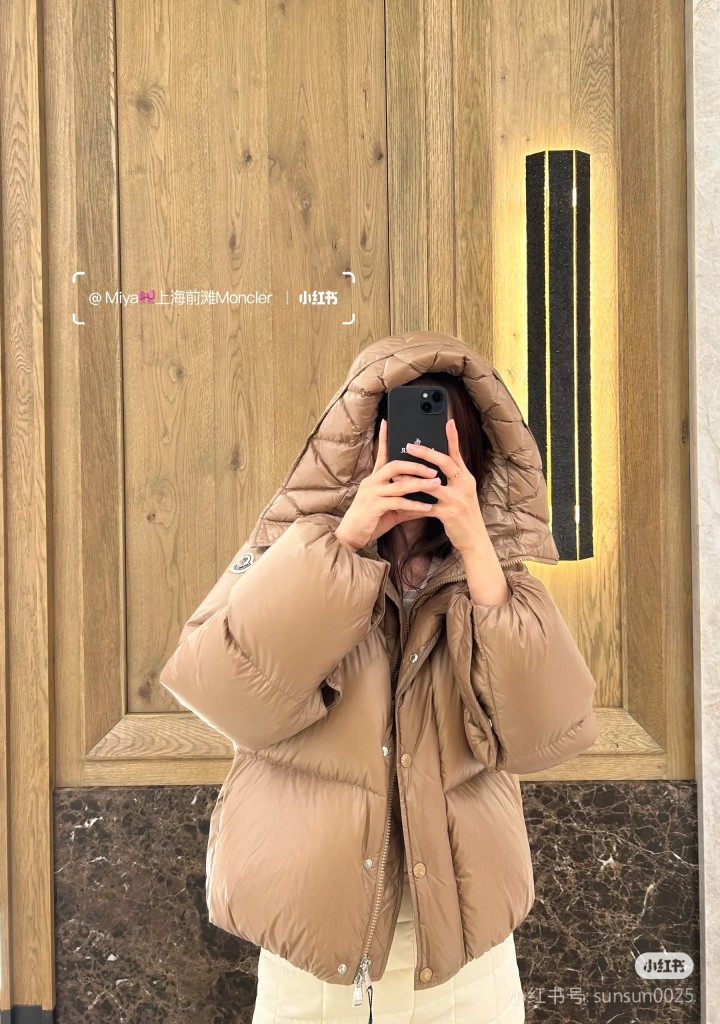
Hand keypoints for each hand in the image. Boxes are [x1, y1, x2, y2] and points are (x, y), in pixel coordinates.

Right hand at [334, 418, 440, 549]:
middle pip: (395, 465)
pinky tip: (427, 507)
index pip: (381, 454)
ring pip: (400, 484)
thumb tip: (427, 502)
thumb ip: (407, 503)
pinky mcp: (374, 507)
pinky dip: (415, 505)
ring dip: (420, 484)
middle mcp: (372, 482)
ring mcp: (373, 493)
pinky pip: (399, 503)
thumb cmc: (370, 520)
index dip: (384, 437)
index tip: (387, 422)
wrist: (351, 535)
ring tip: (436, 484)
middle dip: (417, 465)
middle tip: (434, 468)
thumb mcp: (391, 509)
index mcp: (375, 478)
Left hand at [404, 418, 485, 552]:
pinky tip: (401, 501)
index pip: (458, 454)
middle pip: (445, 463)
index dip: (453, 438)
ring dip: (413, 478)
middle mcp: (464, 485)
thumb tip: (433, 466)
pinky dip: (413, 504)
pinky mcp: (449, 514)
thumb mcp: (462, 493)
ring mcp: (457, 500)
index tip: (448, 422)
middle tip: (410, 445)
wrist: (474, 540)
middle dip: (426, 453)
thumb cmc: (464, 515)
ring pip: (432, 484)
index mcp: (466, 478)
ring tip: (397, 473)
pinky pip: (426, 506)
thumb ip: (451, 479)